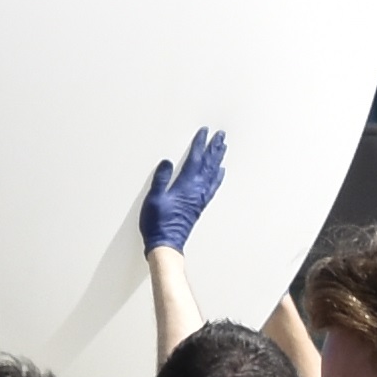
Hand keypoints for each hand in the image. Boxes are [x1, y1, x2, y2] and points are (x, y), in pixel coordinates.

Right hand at [141, 125, 228, 253]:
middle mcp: (196, 190)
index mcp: (185, 186)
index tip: (204, 132)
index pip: (195, 160)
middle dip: (214, 148)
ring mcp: (199, 198)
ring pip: (212, 173)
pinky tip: (220, 172)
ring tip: (223, 148)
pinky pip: (212, 187)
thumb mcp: (154, 198)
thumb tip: (167, 162)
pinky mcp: (199, 205)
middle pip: (208, 164)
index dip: (200, 145)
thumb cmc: (158, 223)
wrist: (166, 243)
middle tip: (221, 136)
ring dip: (218, 159)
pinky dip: (218, 177)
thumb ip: (161, 179)